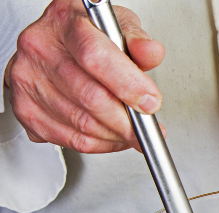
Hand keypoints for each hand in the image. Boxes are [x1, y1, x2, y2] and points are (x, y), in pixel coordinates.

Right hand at [4, 0, 164, 152]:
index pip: (95, 56)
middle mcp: (40, 49)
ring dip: (116, 136)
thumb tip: (151, 52)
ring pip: (83, 125)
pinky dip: (100, 145)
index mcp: (63, 22)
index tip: (149, 102)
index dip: (127, 85)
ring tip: (130, 130)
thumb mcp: (114, 25)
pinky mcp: (27, 110)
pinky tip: (110, 135)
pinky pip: (73, 141)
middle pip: (91, 98)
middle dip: (127, 120)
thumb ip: (136, 40)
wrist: (51, 45)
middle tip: (146, 125)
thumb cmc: (84, 34)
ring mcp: (29, 81)